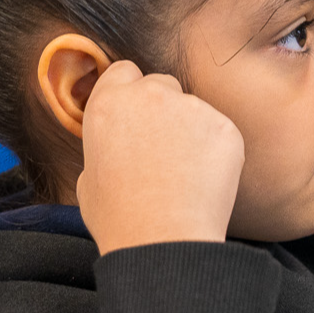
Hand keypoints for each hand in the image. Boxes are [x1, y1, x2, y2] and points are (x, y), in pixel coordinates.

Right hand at [76, 60, 244, 253]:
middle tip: (162, 150)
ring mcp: (192, 107)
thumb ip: (105, 146)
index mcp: (109, 103)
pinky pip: (219, 131)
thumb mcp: (88, 178)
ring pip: (193, 109)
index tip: (135, 117)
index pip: (123, 71)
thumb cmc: (119, 218)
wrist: (162, 241)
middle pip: (161, 85)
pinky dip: (215, 150)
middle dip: (162, 110)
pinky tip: (203, 181)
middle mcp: (150, 95)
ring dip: (190, 131)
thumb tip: (119, 146)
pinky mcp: (225, 127)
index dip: (129, 93)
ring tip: (183, 175)